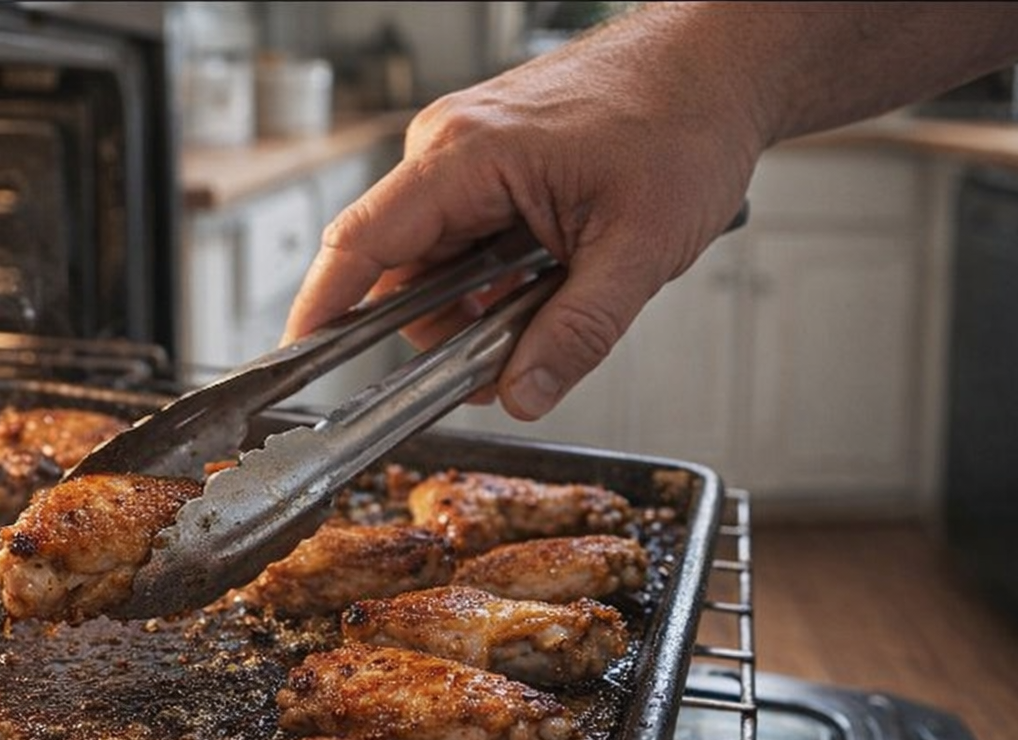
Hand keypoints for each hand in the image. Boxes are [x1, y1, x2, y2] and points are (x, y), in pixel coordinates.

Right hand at [281, 9, 759, 420]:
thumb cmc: (685, 118)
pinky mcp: (491, 164)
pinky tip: (547, 276)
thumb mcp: (639, 249)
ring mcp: (468, 154)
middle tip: (508, 357)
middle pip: (399, 270)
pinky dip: (496, 276)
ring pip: (435, 262)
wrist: (722, 66)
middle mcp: (449, 149)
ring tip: (550, 301)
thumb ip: (577, 334)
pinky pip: (464, 240)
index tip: (295, 362)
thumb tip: (522, 396)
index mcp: (465, 155)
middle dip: (444, 328)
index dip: (319, 310)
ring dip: (478, 305)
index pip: (360, 243)